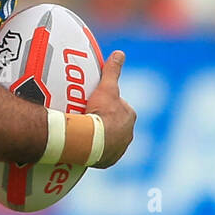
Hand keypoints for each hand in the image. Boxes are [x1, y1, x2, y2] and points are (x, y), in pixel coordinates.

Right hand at [85, 50, 135, 167]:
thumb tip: (119, 53)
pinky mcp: (108, 161)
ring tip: (84, 132)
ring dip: (100, 136)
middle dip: (105, 122)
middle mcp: (128, 134)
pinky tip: (84, 146)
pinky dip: (95, 150)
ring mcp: (118, 149)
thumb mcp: (106, 88)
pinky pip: (102, 154)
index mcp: (130, 116)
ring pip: (110, 140)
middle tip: (87, 118)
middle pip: (115, 124)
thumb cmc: (100, 113)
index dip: (107, 105)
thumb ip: (112, 71)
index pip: (120, 107)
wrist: (89, 140)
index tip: (94, 104)